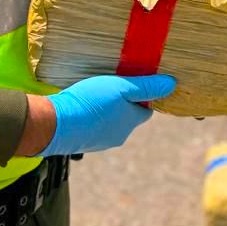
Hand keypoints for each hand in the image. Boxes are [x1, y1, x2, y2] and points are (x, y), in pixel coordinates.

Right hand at [40, 74, 175, 156]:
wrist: (55, 124)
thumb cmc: (91, 103)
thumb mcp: (121, 87)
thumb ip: (146, 87)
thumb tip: (172, 84)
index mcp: (131, 122)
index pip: (146, 110)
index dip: (143, 97)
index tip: (135, 84)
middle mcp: (118, 136)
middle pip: (128, 117)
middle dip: (123, 103)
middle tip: (112, 85)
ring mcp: (100, 141)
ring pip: (109, 122)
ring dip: (105, 110)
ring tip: (93, 94)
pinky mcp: (83, 141)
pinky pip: (92, 126)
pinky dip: (90, 117)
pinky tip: (80, 106)